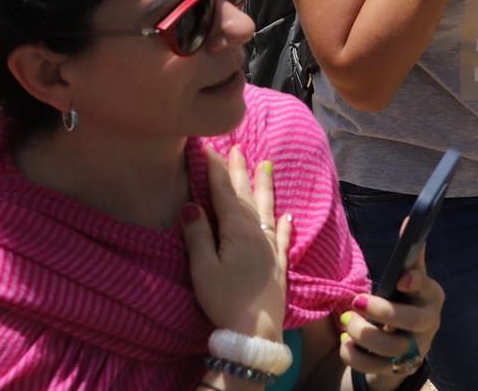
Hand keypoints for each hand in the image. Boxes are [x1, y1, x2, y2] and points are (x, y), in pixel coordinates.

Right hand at [183, 145, 290, 341]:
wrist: (256, 330)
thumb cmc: (224, 299)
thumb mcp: (202, 268)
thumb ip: (197, 235)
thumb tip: (190, 205)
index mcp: (237, 230)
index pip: (224, 192)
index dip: (215, 170)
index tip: (208, 148)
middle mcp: (258, 232)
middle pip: (246, 194)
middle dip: (239, 170)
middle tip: (236, 145)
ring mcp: (271, 247)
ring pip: (267, 208)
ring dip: (264, 186)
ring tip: (265, 165)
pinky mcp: (279, 264)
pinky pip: (283, 236)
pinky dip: (284, 223)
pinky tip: (287, 214)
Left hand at [339, 254, 444, 387]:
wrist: (404, 343)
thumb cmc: (404, 302)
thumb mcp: (409, 281)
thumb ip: (409, 257)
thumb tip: (410, 221)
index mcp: (431, 296)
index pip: (426, 287)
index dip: (415, 283)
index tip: (402, 279)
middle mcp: (428, 324)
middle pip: (410, 321)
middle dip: (382, 311)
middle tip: (356, 301)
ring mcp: (414, 349)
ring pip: (390, 347)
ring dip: (362, 333)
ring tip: (346, 322)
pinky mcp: (396, 369)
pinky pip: (373, 366)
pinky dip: (353, 354)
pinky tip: (345, 342)